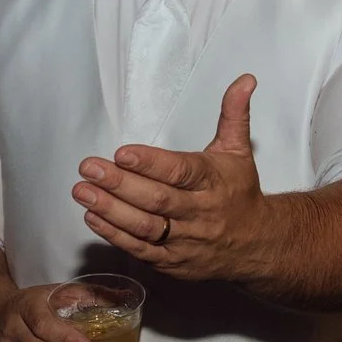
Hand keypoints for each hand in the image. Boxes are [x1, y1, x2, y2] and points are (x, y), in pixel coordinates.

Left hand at [72, 75, 268, 280]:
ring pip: (145, 227)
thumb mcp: (240, 151)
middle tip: (89, 169)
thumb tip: (244, 80)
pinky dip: (115, 235)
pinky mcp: (173, 261)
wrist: (259, 245)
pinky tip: (93, 217)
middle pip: (157, 200)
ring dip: (110, 210)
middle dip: (120, 184)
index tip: (122, 154)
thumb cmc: (240, 192)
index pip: (181, 172)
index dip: (151, 164)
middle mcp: (200, 212)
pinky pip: (141, 250)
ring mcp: (186, 239)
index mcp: (214, 181)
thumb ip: (233, 114)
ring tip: (82, 191)